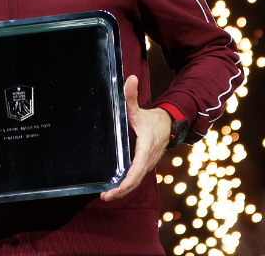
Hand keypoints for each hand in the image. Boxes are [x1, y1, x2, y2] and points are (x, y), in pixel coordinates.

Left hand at [100, 75, 171, 201]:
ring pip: (136, 181)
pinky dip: (126, 185)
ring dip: (123, 191)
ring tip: (106, 196)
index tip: (118, 188)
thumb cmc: (152, 118)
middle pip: (136, 179)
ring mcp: (148, 163)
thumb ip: (131, 96)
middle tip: (105, 196)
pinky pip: (136, 177)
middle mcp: (148, 158)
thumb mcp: (139, 108)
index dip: (128, 179)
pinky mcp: (145, 164)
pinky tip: (114, 189)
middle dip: (122, 190)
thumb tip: (131, 78)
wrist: (169, 124)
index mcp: (146, 146)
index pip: (137, 167)